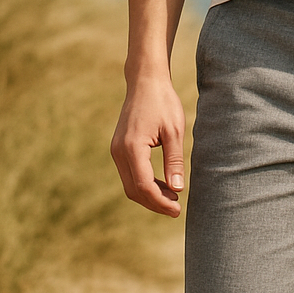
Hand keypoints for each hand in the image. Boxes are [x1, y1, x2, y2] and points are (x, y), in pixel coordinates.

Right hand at [110, 76, 186, 217]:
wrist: (145, 82)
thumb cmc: (163, 103)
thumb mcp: (174, 131)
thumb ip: (174, 161)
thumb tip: (177, 189)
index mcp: (132, 148)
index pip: (144, 186)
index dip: (161, 202)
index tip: (178, 210)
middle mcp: (119, 152)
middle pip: (133, 190)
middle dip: (154, 203)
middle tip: (176, 209)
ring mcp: (116, 150)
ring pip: (129, 185)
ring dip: (149, 195)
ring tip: (173, 198)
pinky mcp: (119, 148)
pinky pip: (129, 174)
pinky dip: (144, 184)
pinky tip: (162, 185)